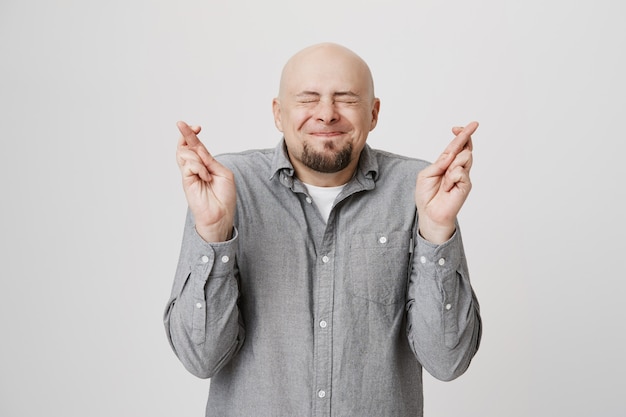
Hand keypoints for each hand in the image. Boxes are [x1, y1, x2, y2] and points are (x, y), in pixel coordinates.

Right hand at [176, 121, 235, 241]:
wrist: (221, 214)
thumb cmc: (224, 197)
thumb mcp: (223, 173)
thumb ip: (210, 160)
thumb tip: (198, 148)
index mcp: (205, 164)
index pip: (195, 146)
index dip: (193, 134)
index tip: (197, 127)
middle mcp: (195, 168)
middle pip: (184, 146)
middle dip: (185, 134)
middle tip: (186, 125)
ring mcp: (189, 174)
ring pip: (184, 154)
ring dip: (197, 158)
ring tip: (207, 172)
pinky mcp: (186, 181)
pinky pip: (188, 165)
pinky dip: (199, 168)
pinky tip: (205, 178)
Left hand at [415, 121, 477, 243]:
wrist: (429, 214)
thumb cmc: (427, 195)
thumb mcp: (426, 175)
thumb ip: (439, 162)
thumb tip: (452, 153)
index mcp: (446, 163)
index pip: (457, 146)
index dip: (460, 135)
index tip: (457, 127)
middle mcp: (457, 168)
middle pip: (465, 147)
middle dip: (464, 137)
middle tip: (464, 130)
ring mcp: (463, 176)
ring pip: (465, 156)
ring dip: (452, 163)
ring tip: (445, 178)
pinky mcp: (466, 185)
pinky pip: (460, 172)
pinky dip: (451, 177)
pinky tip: (448, 187)